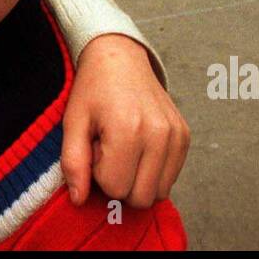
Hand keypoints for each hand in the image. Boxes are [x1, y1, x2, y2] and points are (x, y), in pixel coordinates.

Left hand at [61, 34, 188, 208]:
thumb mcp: (73, 123)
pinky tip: (139, 147)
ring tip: (124, 149)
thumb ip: (73, 164)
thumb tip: (79, 200)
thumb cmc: (94, 89)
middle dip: (120, 182)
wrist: (120, 59)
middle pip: (140, 198)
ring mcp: (176, 135)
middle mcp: (158, 134)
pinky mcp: (185, 136)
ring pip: (158, 193)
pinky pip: (170, 179)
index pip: (116, 189)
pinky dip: (153, 172)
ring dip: (138, 179)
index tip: (96, 148)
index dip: (99, 175)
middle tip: (109, 151)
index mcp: (128, 129)